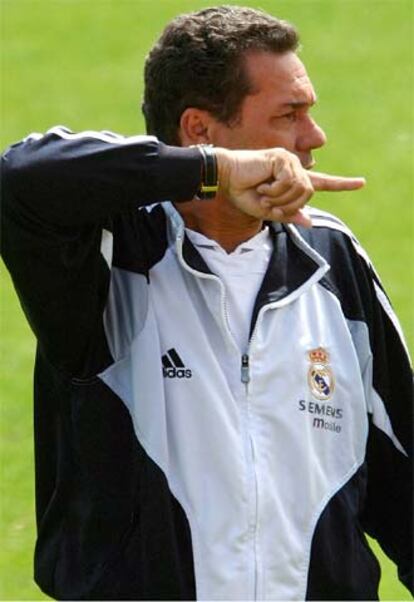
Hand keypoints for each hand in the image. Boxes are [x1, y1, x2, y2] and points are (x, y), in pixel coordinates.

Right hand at [215, 147, 364, 226]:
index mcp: (293, 181)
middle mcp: (295, 169)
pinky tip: (262, 184)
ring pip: (300, 189)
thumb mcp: (267, 210)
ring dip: (279, 198)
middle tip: (268, 203)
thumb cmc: (243, 194)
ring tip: (263, 192)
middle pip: (308, 194)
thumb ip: (288, 215)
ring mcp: (290, 161)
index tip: (361, 183)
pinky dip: (275, 189)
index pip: (322, 183)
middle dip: (288, 205)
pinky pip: (289, 182)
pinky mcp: (282, 158)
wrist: (227, 179)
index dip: (342, 185)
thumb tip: (310, 220)